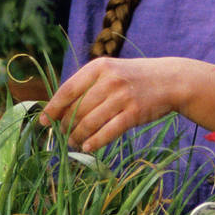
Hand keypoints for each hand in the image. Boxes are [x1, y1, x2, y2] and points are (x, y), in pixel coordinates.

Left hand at [39, 57, 184, 151]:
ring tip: (74, 143)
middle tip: (62, 136)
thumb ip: (88, 85)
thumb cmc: (135, 78)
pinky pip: (108, 132)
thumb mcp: (111, 72)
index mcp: (99, 67)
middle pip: (77, 110)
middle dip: (65, 126)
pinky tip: (87, 147)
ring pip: (90, 123)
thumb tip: (59, 110)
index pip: (68, 90)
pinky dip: (94, 142)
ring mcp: (123, 97)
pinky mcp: (134, 113)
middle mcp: (110, 80)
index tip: (43, 121)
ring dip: (77, 137)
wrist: (171, 80)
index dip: (53, 108)